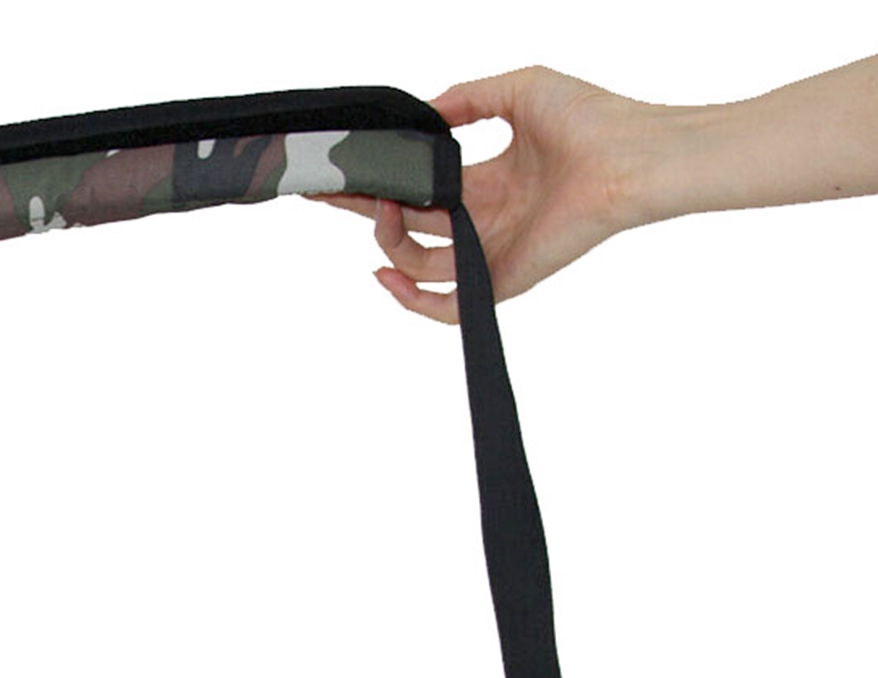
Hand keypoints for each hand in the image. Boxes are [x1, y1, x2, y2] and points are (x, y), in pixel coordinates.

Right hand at [310, 66, 655, 322]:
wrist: (632, 158)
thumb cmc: (593, 120)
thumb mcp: (518, 88)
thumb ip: (466, 97)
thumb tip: (422, 114)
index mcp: (485, 182)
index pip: (418, 189)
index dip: (378, 181)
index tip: (343, 169)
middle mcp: (482, 221)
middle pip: (406, 228)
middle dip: (362, 210)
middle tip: (326, 191)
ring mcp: (489, 254)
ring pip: (416, 265)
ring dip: (387, 241)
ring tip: (382, 209)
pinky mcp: (500, 280)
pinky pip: (446, 307)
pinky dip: (410, 300)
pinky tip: (386, 273)